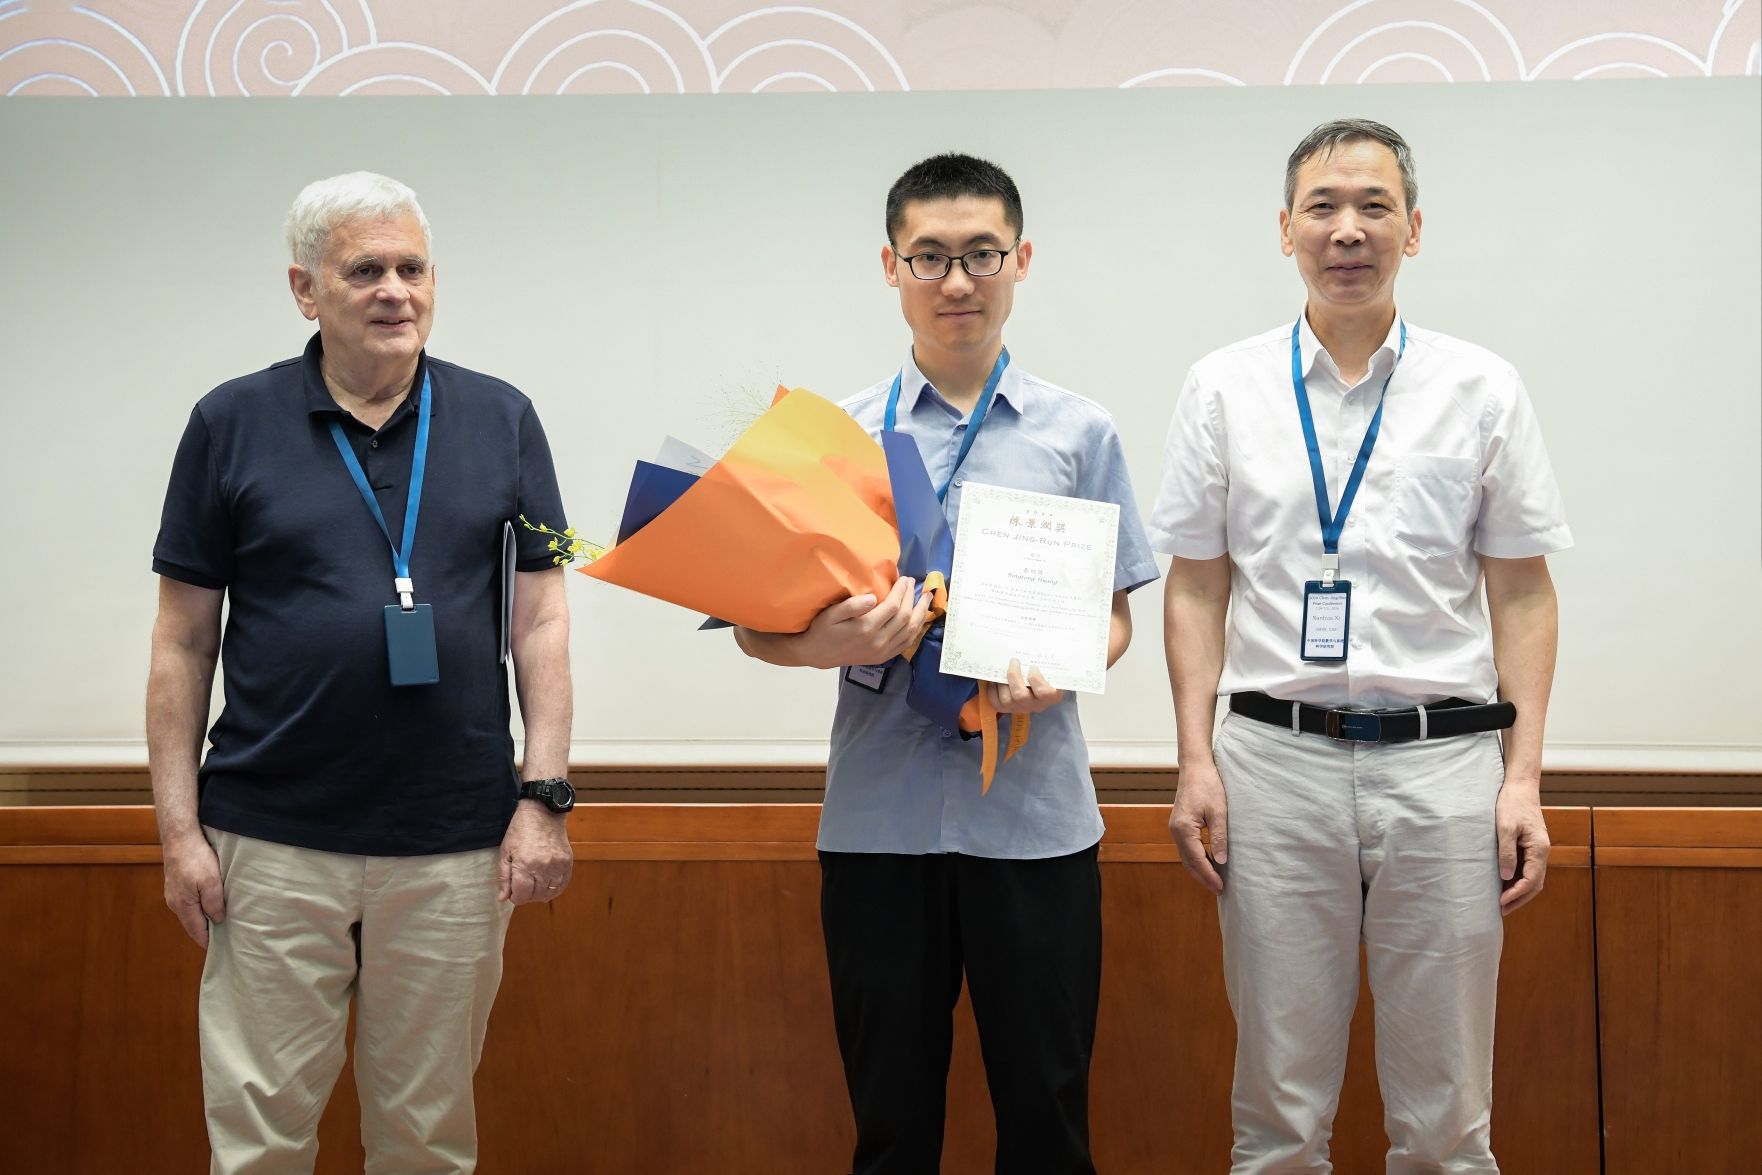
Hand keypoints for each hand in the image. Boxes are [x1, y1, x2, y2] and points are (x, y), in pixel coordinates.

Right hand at [162, 831, 224, 947]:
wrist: (180, 836)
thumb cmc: (196, 858)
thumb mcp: (211, 882)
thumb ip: (214, 904)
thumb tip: (217, 921)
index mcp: (182, 906)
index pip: (196, 932)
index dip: (208, 941)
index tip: (220, 950)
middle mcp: (175, 902)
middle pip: (192, 923)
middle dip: (206, 932)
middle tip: (224, 938)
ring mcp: (173, 893)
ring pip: (191, 912)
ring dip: (204, 917)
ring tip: (220, 922)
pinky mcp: (176, 883)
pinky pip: (189, 901)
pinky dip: (199, 906)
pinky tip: (210, 903)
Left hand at [499, 802, 572, 904]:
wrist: (543, 813)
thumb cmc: (520, 831)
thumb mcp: (505, 852)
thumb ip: (504, 877)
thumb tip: (503, 898)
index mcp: (525, 866)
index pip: (521, 896)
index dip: (515, 897)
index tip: (513, 891)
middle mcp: (543, 868)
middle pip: (535, 897)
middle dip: (527, 895)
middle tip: (523, 887)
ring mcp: (557, 866)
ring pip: (550, 894)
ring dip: (540, 894)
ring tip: (534, 885)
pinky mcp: (567, 863)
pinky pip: (563, 885)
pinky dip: (554, 889)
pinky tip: (547, 885)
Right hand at [793, 577, 930, 669]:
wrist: (818, 654)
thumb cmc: (823, 629)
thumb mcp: (831, 614)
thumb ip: (851, 605)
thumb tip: (872, 598)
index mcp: (866, 627)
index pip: (893, 606)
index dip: (901, 591)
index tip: (904, 578)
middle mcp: (878, 641)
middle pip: (905, 617)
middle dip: (912, 598)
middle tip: (914, 583)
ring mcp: (883, 651)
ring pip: (910, 631)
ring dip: (920, 613)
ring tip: (926, 599)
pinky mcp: (883, 657)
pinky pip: (906, 644)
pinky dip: (916, 630)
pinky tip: (919, 620)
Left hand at [984, 660, 1062, 714]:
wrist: (1036, 682)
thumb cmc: (1046, 672)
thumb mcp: (1051, 667)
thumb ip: (1046, 661)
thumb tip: (1035, 643)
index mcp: (1051, 696)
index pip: (1046, 693)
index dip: (1037, 679)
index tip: (1033, 666)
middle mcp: (1036, 705)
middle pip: (1021, 696)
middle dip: (1014, 676)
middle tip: (1014, 661)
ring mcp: (1021, 708)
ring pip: (1007, 699)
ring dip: (1002, 682)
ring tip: (1004, 669)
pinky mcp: (1007, 709)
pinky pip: (996, 702)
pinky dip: (993, 689)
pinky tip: (996, 679)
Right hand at [1169, 760, 1228, 894]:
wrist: (1195, 767)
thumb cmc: (1208, 785)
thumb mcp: (1219, 811)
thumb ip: (1219, 837)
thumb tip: (1221, 862)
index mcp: (1183, 829)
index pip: (1197, 860)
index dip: (1209, 876)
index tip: (1221, 888)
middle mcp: (1175, 831)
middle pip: (1188, 862)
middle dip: (1203, 877)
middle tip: (1219, 890)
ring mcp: (1175, 828)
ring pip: (1186, 857)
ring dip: (1199, 870)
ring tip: (1215, 880)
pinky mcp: (1180, 825)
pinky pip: (1187, 848)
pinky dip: (1197, 859)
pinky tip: (1209, 862)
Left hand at [1496, 780, 1549, 915]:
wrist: (1520, 786)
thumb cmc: (1511, 803)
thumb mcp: (1505, 827)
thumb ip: (1507, 852)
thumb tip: (1506, 877)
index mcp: (1539, 849)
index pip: (1531, 881)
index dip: (1516, 894)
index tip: (1500, 903)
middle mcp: (1542, 852)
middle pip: (1535, 884)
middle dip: (1519, 899)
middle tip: (1501, 911)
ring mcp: (1538, 849)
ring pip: (1532, 878)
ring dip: (1519, 892)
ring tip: (1501, 903)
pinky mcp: (1531, 846)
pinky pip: (1527, 869)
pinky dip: (1518, 880)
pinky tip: (1504, 884)